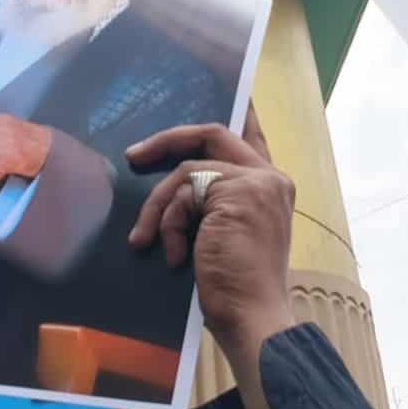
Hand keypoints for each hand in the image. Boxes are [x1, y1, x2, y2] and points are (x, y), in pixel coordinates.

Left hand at [126, 118, 294, 350]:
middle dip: (168, 140)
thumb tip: (176, 187)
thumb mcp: (225, 236)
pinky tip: (170, 255)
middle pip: (212, 133)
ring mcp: (255, 182)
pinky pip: (182, 192)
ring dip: (158, 206)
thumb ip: (213, 204)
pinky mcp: (235, 192)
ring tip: (146, 239)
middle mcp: (270, 178)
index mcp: (272, 188)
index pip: (252, 136)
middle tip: (135, 155)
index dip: (239, 111)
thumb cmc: (236, 290)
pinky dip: (167, 223)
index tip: (232, 90)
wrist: (253, 318)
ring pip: (187, 169)